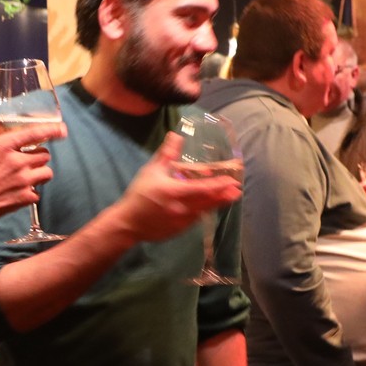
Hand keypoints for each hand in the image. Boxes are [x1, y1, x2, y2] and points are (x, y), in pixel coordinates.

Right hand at [0, 119, 65, 221]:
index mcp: (4, 146)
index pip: (35, 134)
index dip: (52, 130)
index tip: (62, 129)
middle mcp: (17, 162)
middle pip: (45, 155)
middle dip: (39, 155)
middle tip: (29, 159)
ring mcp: (23, 181)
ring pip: (47, 173)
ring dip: (40, 172)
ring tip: (29, 175)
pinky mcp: (23, 198)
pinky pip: (38, 193)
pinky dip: (32, 192)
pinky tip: (21, 191)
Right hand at [110, 132, 241, 243]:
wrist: (128, 223)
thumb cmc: (139, 194)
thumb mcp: (151, 171)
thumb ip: (166, 154)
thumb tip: (176, 135)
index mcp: (176, 192)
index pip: (203, 188)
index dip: (220, 184)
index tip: (232, 180)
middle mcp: (182, 208)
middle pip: (208, 201)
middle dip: (224, 195)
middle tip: (237, 190)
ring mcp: (182, 222)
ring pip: (203, 211)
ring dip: (216, 203)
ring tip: (229, 197)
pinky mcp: (179, 230)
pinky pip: (195, 220)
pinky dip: (203, 211)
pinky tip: (208, 207)